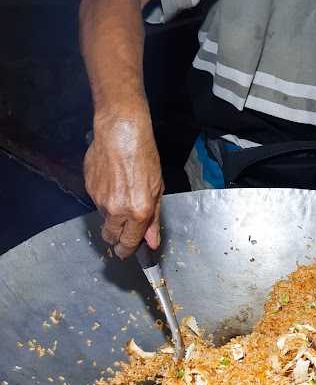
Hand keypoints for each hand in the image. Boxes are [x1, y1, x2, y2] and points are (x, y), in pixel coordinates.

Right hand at [84, 104, 163, 258]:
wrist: (121, 132)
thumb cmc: (143, 156)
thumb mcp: (157, 190)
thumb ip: (153, 220)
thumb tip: (152, 242)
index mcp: (138, 212)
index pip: (128, 243)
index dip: (126, 250)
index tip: (126, 252)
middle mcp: (117, 209)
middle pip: (110, 236)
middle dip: (116, 236)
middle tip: (123, 229)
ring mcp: (100, 199)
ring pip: (104, 218)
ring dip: (111, 214)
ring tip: (121, 193)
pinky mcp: (89, 188)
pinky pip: (96, 201)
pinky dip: (104, 197)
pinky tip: (112, 181)